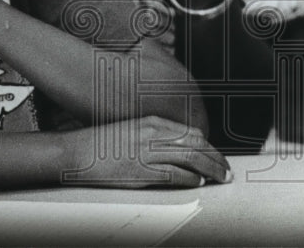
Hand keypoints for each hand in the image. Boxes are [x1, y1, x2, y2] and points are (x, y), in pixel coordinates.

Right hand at [62, 116, 231, 187]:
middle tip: (227, 170)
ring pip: (190, 158)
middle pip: (196, 144)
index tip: (218, 156)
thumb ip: (155, 136)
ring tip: (220, 178)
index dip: (210, 145)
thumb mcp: (133, 131)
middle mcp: (153, 133)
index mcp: (152, 122)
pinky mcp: (140, 170)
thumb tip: (177, 148)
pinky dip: (189, 178)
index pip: (192, 132)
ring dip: (210, 169)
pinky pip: (173, 174)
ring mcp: (147, 151)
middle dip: (216, 158)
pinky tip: (197, 182)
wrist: (76, 152)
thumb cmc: (102, 144)